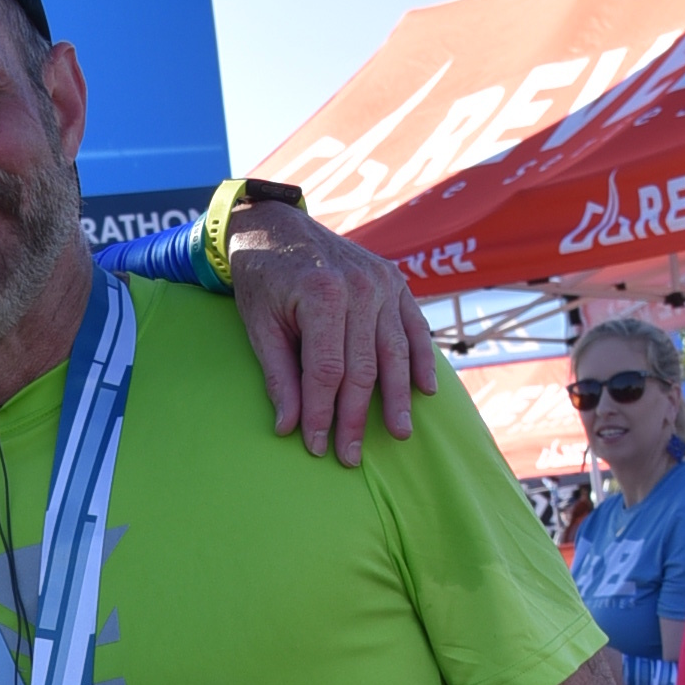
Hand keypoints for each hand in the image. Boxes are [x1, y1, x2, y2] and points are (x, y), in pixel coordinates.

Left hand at [220, 200, 437, 463]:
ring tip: (399, 434)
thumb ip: (278, 375)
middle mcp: (360, 287)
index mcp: (322, 295)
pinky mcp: (395, 280)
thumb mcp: (259, 325)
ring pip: (394, 352)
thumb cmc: (263, 279)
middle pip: (363, 368)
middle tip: (351, 457)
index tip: (317, 447)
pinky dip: (422, 359)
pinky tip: (426, 390)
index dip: (321, 413)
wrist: (277, 226)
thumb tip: (288, 426)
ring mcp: (382, 282)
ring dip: (398, 398)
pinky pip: (415, 327)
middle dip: (356, 417)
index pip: (326, 371)